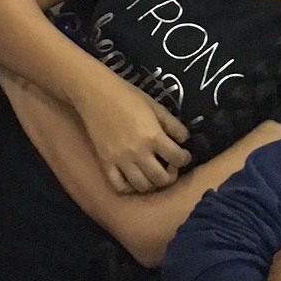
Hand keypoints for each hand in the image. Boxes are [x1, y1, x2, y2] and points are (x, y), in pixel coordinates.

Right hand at [73, 71, 189, 192]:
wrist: (95, 93)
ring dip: (152, 184)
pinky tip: (134, 178)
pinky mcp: (106, 163)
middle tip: (169, 166)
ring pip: (142, 186)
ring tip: (153, 173)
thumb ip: (173, 124)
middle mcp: (138, 152)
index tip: (183, 155)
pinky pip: (119, 185)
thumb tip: (184, 140)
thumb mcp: (155, 106)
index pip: (178, 158)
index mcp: (153, 136)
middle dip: (171, 175)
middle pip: (161, 178)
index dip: (185, 158)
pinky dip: (129, 187)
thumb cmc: (127, 96)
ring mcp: (120, 160)